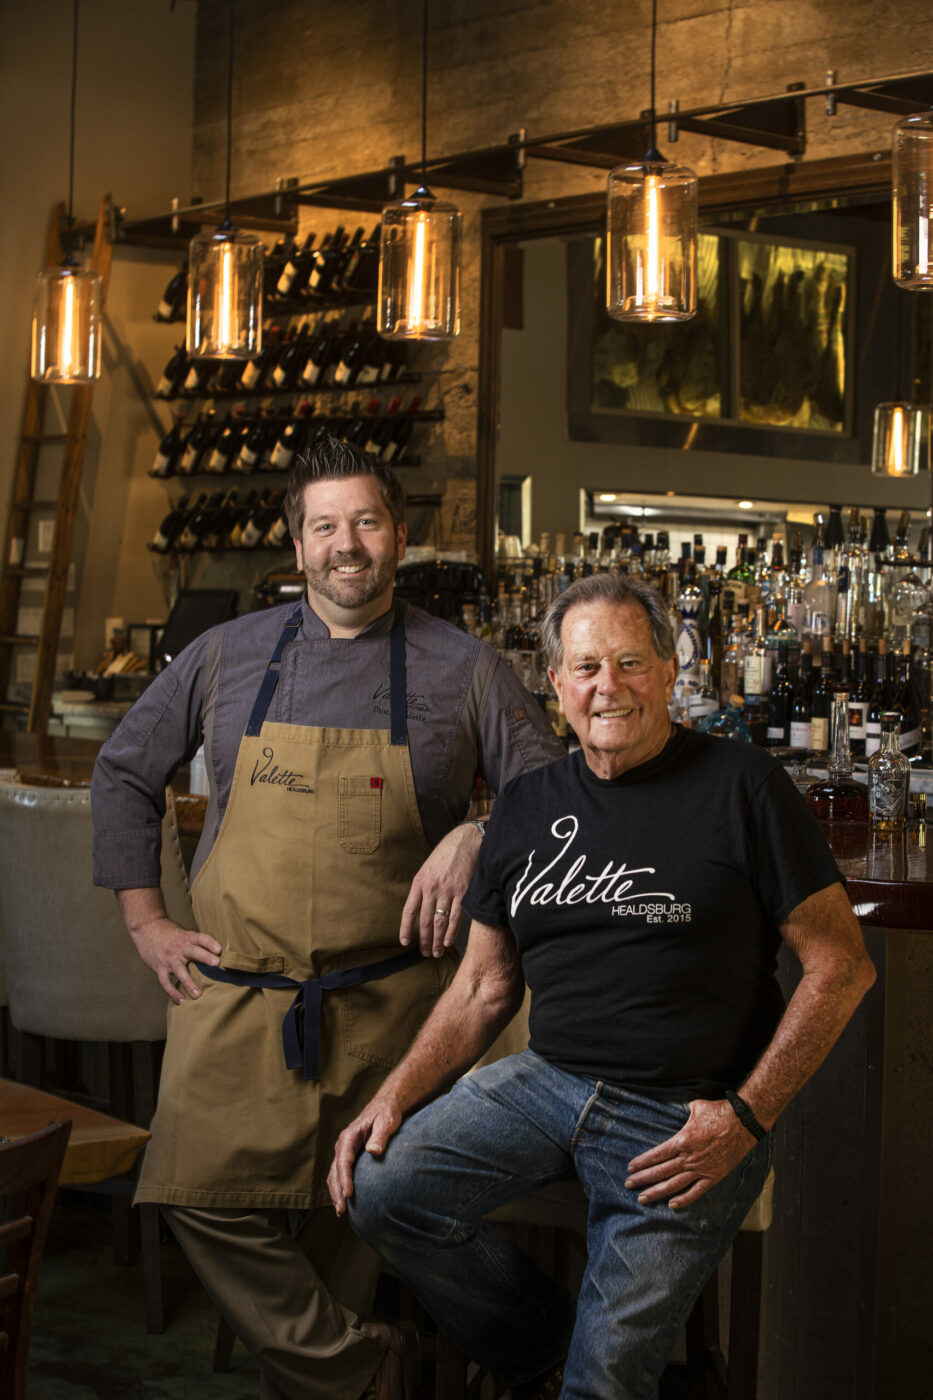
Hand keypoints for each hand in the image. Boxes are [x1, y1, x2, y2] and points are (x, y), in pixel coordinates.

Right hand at [129, 915, 221, 1004]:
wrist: (146, 928)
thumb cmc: (169, 932)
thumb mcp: (183, 933)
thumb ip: (196, 943)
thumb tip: (216, 954)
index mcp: (187, 937)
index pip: (201, 938)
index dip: (210, 942)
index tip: (219, 949)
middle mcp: (179, 947)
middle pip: (193, 952)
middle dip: (205, 957)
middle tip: (216, 964)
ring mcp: (169, 958)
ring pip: (180, 971)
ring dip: (189, 983)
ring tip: (198, 995)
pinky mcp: (159, 967)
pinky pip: (165, 981)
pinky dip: (172, 992)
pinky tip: (181, 1000)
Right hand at [327, 1096, 402, 1214]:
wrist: (385, 1107)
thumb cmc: (386, 1114)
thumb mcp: (386, 1121)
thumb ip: (380, 1135)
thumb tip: (373, 1151)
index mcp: (349, 1136)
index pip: (344, 1160)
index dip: (344, 1178)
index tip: (348, 1194)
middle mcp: (343, 1145)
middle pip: (335, 1171)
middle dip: (337, 1191)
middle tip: (342, 1210)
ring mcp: (344, 1151)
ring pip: (334, 1175)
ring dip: (336, 1193)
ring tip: (341, 1212)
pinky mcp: (349, 1157)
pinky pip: (340, 1175)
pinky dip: (339, 1188)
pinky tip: (345, 1201)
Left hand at [400, 823, 482, 957]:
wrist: (466, 841)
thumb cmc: (446, 854)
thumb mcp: (427, 868)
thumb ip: (423, 887)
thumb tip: (419, 908)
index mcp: (419, 882)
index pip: (409, 911)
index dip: (406, 929)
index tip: (405, 942)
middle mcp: (431, 888)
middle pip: (425, 921)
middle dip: (424, 940)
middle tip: (425, 953)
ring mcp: (447, 891)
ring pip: (440, 922)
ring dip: (437, 940)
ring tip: (436, 952)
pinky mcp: (463, 892)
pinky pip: (456, 917)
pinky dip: (451, 932)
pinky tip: (448, 942)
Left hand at [624, 1098, 757, 1208]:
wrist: (743, 1123)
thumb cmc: (719, 1112)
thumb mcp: (696, 1107)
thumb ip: (683, 1112)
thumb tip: (678, 1109)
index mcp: (682, 1140)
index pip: (656, 1155)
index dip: (642, 1162)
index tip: (630, 1168)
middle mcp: (688, 1157)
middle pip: (661, 1171)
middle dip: (642, 1179)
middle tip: (628, 1185)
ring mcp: (701, 1169)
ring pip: (674, 1185)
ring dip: (656, 1192)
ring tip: (642, 1198)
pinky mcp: (714, 1176)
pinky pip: (696, 1192)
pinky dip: (684, 1200)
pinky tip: (672, 1205)